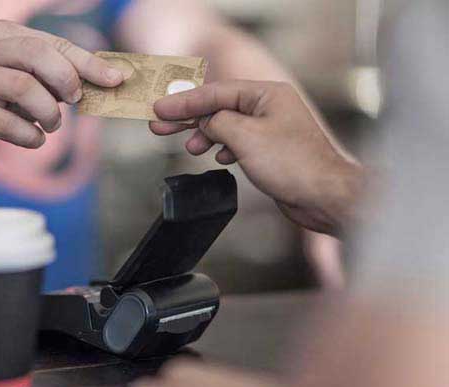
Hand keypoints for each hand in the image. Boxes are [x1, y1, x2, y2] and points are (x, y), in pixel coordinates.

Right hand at [0, 20, 123, 159]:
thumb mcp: (29, 79)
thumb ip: (62, 75)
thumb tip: (110, 78)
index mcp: (4, 35)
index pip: (54, 44)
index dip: (88, 63)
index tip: (115, 79)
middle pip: (36, 56)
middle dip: (65, 80)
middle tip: (73, 101)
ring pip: (22, 87)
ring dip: (49, 113)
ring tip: (52, 126)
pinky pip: (7, 124)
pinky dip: (30, 136)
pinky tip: (34, 139)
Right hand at [150, 81, 363, 233]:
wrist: (323, 196)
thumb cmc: (294, 165)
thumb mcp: (245, 137)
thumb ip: (218, 122)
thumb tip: (205, 122)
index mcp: (267, 94)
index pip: (215, 92)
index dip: (184, 101)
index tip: (160, 108)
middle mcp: (269, 106)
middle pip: (218, 106)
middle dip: (188, 117)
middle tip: (159, 125)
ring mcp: (270, 128)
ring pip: (226, 125)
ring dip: (204, 135)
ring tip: (189, 147)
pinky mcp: (270, 149)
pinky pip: (237, 141)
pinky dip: (222, 147)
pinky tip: (217, 157)